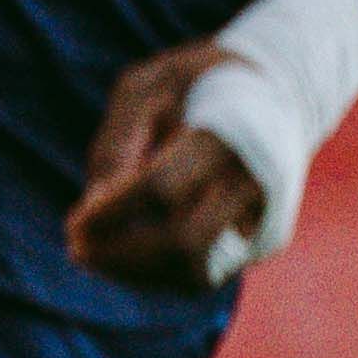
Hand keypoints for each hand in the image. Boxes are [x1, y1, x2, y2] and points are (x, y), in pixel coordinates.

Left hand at [63, 43, 268, 294]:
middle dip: (120, 256)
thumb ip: (120, 139)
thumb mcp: (151, 85)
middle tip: (78, 250)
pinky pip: (204, 274)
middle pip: (184, 242)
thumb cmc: (200, 82)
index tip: (73, 222)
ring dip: (137, 275)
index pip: (163, 189)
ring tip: (97, 256)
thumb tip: (94, 208)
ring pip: (196, 272)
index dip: (110, 213)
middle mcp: (258, 180)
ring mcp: (267, 215)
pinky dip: (159, 275)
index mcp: (233, 133)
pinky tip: (128, 254)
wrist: (284, 91)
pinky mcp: (265, 239)